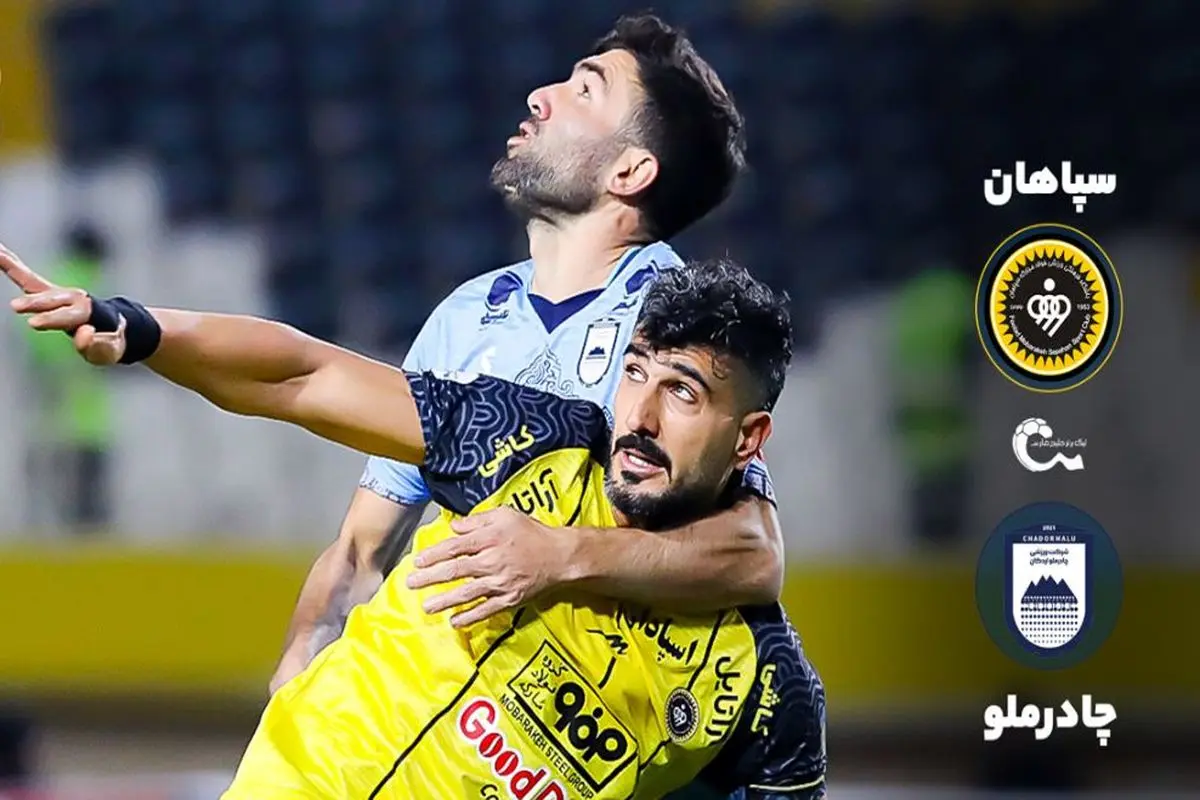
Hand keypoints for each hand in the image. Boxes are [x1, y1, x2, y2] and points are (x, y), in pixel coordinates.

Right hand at [1, 242, 125, 364]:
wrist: (110, 327)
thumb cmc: (107, 344)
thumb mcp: (106, 351)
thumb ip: (94, 344)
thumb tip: (85, 330)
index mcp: (86, 312)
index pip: (66, 316)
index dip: (50, 319)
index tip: (32, 324)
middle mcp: (72, 298)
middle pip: (49, 300)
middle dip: (33, 303)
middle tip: (14, 307)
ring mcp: (57, 292)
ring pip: (32, 280)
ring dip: (13, 268)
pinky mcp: (45, 291)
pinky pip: (24, 277)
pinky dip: (10, 264)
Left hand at [406, 507, 573, 627]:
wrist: (560, 556)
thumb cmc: (531, 533)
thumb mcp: (505, 515)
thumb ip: (478, 520)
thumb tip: (454, 528)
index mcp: (490, 539)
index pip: (455, 547)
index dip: (434, 554)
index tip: (418, 561)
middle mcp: (492, 561)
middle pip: (456, 570)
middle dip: (431, 578)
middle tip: (411, 583)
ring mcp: (501, 582)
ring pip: (467, 593)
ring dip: (445, 600)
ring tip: (427, 606)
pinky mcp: (510, 598)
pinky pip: (486, 610)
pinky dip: (470, 617)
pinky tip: (455, 622)